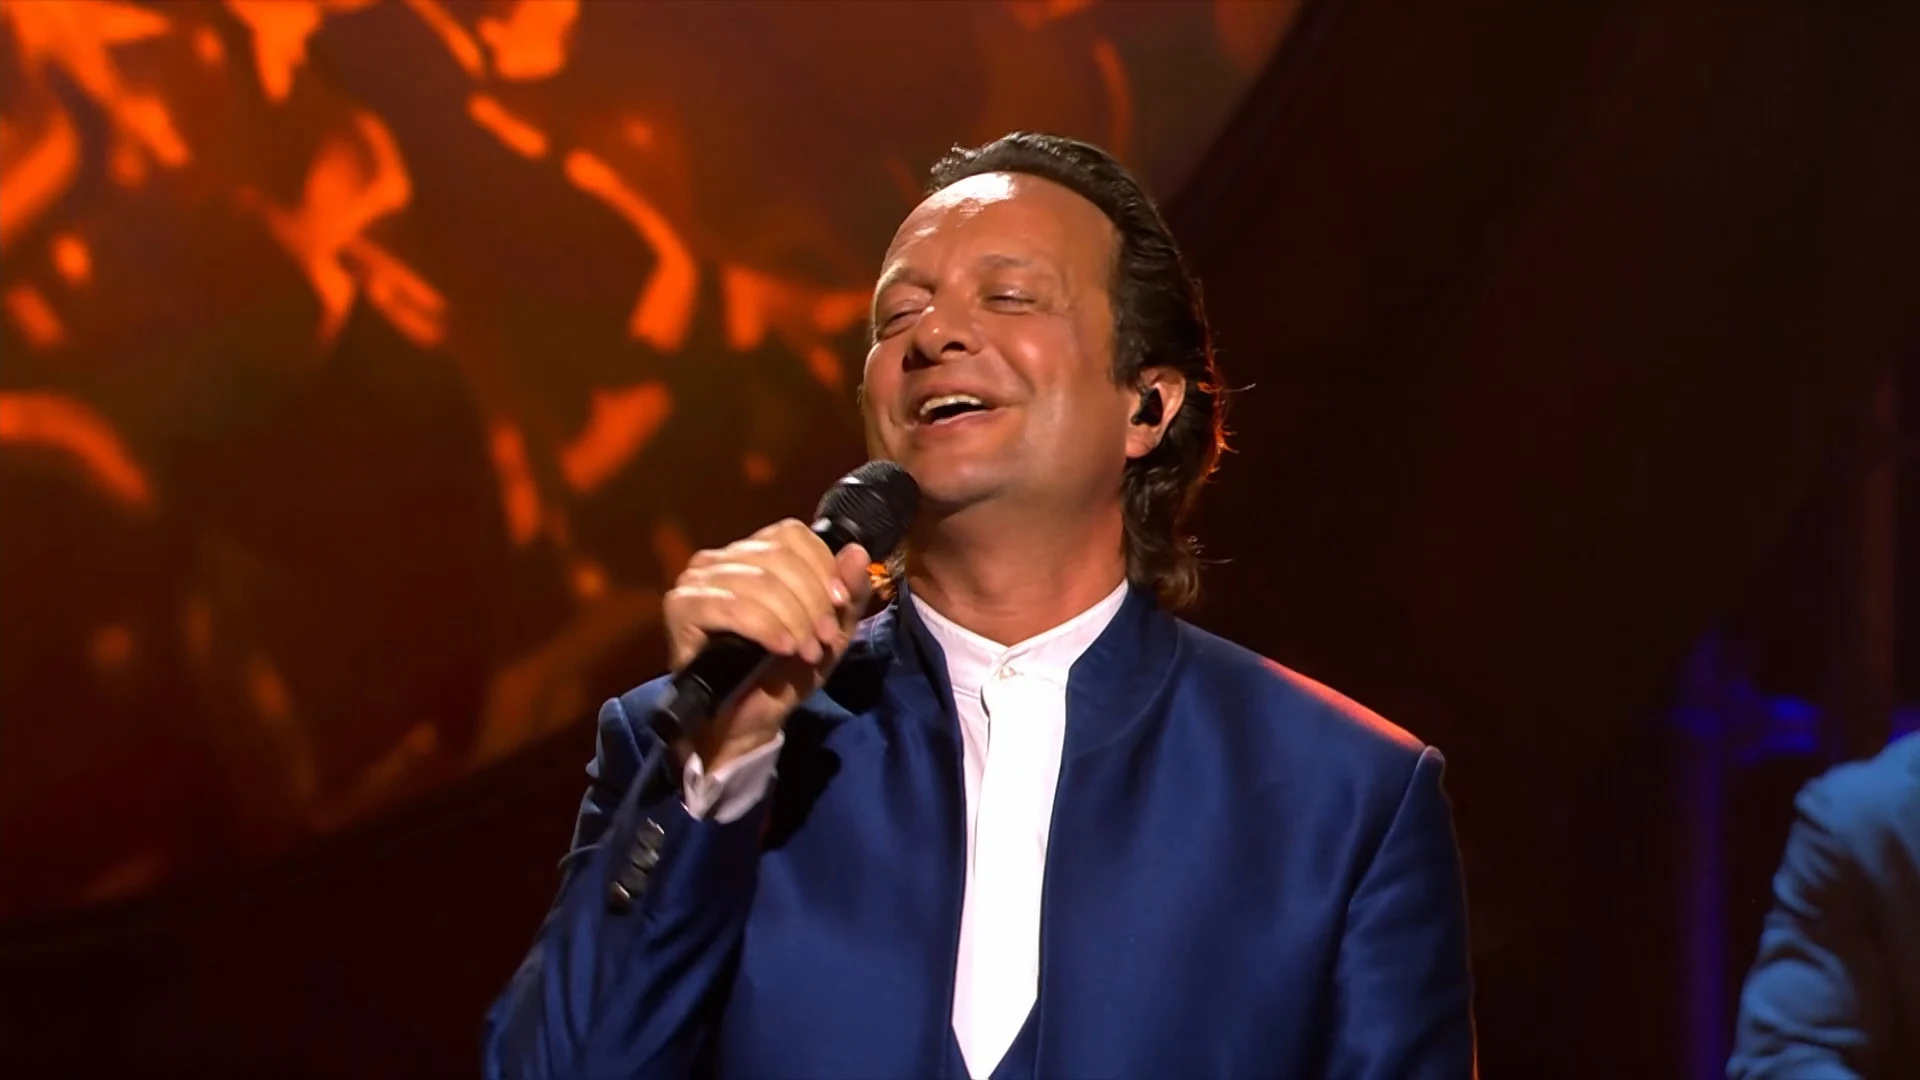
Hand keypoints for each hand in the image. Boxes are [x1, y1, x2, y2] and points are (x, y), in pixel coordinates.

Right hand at [661, 519, 873, 769]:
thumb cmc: (781, 674)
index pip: (792, 535)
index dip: (823, 567)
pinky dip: (766, 628)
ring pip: (760, 581)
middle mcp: (719, 558)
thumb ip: (850, 595)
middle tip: (824, 639)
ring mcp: (696, 580)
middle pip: (778, 557)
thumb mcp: (831, 634)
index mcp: (753, 553)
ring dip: (793, 619)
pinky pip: (732, 606)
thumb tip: (857, 552)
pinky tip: (782, 648)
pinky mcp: (681, 607)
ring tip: (805, 651)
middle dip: (812, 600)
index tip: (840, 604)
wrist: (743, 724)